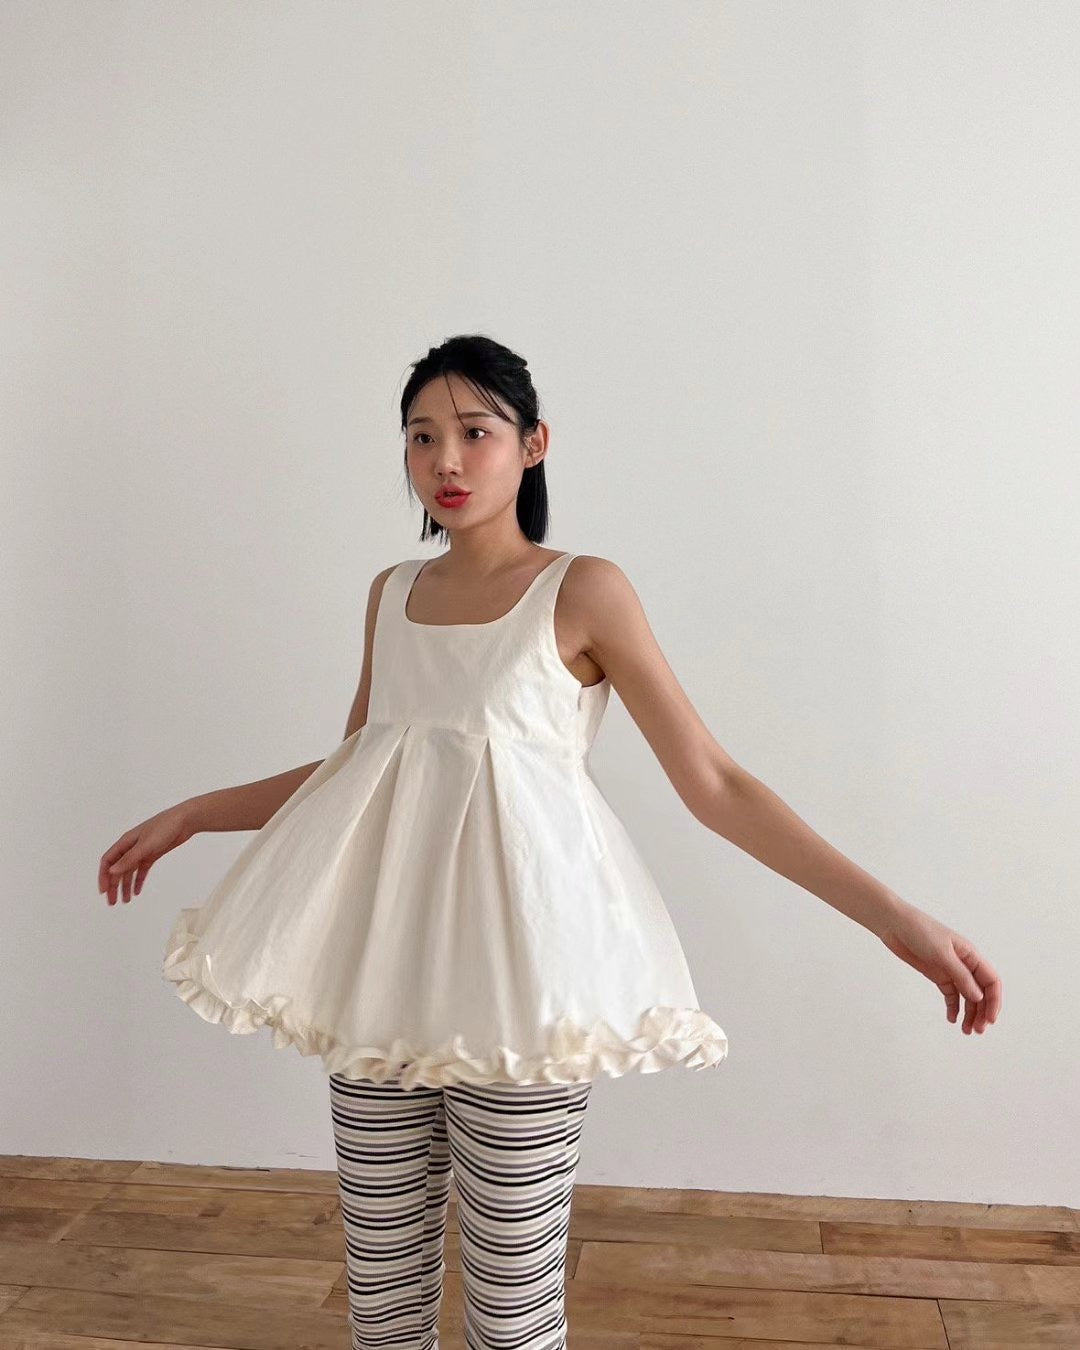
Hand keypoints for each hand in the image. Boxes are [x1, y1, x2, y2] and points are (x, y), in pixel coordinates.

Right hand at [98, 803, 197, 906]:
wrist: (185, 821)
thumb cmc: (165, 827)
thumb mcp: (145, 845)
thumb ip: (129, 859)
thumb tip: (111, 871)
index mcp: (125, 842)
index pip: (108, 861)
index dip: (103, 876)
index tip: (104, 891)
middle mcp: (131, 847)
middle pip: (117, 869)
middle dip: (113, 886)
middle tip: (112, 902)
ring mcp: (142, 851)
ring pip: (129, 871)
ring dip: (125, 886)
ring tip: (125, 901)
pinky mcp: (153, 854)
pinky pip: (142, 870)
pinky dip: (138, 881)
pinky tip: (137, 891)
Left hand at [875, 898, 1001, 1034]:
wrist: (894, 924)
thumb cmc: (920, 931)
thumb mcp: (942, 954)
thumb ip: (961, 976)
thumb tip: (979, 997)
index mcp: (971, 955)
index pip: (991, 981)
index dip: (994, 1001)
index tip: (990, 1020)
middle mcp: (964, 964)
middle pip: (981, 992)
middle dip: (982, 1012)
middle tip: (978, 1031)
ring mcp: (950, 970)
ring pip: (967, 996)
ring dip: (969, 1013)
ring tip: (966, 1030)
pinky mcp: (937, 974)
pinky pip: (950, 994)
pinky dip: (953, 1007)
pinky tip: (952, 1018)